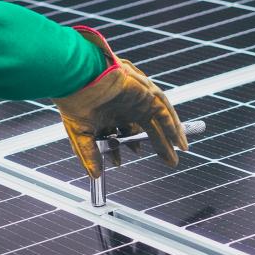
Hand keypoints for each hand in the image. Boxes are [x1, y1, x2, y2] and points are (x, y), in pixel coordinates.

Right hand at [52, 27, 186, 178]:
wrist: (78, 79)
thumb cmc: (75, 101)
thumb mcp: (82, 135)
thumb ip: (90, 155)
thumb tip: (95, 176)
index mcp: (111, 112)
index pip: (123, 132)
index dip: (124, 147)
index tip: (120, 162)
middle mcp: (126, 105)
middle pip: (147, 127)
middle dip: (159, 145)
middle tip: (169, 161)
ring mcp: (138, 99)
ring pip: (159, 120)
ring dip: (169, 137)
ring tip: (177, 154)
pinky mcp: (146, 93)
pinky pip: (164, 111)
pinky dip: (172, 126)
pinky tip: (179, 142)